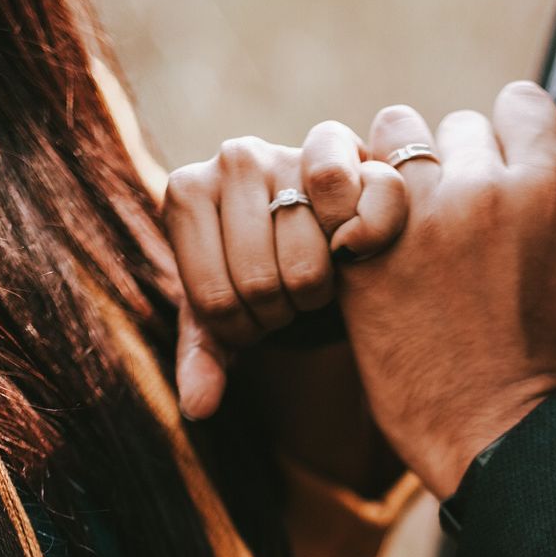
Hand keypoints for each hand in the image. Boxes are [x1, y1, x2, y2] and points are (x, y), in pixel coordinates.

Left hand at [164, 124, 406, 418]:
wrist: (317, 248)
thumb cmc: (259, 283)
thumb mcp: (223, 322)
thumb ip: (204, 359)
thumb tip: (198, 408)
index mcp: (187, 192)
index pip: (215, 298)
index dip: (243, 329)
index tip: (252, 315)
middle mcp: (237, 156)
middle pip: (261, 279)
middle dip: (281, 312)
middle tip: (288, 300)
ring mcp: (294, 147)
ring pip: (312, 259)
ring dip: (322, 290)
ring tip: (317, 279)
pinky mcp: (357, 155)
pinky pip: (366, 205)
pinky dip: (368, 242)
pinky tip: (358, 254)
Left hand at [334, 81, 555, 498]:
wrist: (498, 436)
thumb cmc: (553, 364)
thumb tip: (540, 173)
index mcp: (546, 190)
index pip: (521, 103)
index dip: (509, 132)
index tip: (500, 168)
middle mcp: (481, 190)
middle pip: (453, 124)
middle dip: (452, 163)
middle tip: (451, 217)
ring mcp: (417, 221)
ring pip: (391, 137)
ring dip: (395, 171)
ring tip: (402, 221)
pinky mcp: (363, 255)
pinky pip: (343, 189)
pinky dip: (351, 207)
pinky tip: (365, 242)